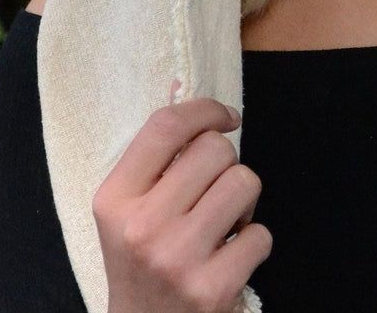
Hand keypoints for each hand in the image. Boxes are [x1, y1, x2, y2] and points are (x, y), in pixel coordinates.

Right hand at [93, 94, 271, 312]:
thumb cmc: (143, 263)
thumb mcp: (130, 210)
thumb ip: (157, 156)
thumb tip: (183, 87)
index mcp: (114, 199)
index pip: (165, 126)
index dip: (205, 110)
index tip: (225, 117)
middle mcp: (141, 227)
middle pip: (215, 149)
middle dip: (225, 165)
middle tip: (211, 195)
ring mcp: (177, 259)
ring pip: (245, 182)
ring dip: (243, 202)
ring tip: (221, 226)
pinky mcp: (211, 289)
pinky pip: (261, 234)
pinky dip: (253, 244)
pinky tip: (227, 260)